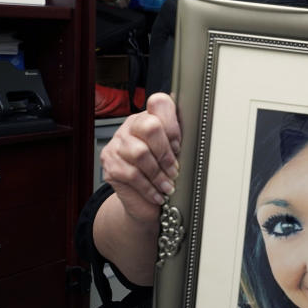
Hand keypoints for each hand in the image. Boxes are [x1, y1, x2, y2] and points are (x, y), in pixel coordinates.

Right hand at [100, 92, 181, 226]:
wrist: (143, 204)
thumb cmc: (163, 176)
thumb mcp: (175, 157)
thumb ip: (181, 144)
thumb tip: (198, 139)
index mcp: (150, 117)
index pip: (159, 103)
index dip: (173, 126)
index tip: (179, 146)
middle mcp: (131, 127)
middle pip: (149, 126)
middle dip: (166, 152)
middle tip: (175, 169)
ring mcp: (117, 144)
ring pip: (140, 153)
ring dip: (158, 173)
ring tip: (168, 185)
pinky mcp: (110, 165)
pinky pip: (132, 174)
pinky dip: (149, 187)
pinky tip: (158, 194)